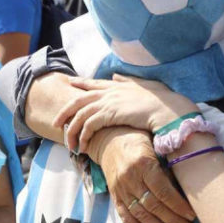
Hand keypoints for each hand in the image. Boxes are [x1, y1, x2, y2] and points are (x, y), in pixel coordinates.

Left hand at [53, 75, 197, 153]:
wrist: (167, 110)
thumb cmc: (162, 100)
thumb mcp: (145, 85)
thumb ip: (128, 81)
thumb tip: (116, 75)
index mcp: (117, 85)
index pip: (93, 83)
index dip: (80, 83)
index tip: (70, 83)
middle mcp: (109, 92)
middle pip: (78, 100)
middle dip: (64, 112)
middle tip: (56, 123)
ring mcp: (108, 102)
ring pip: (79, 115)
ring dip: (72, 132)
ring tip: (70, 145)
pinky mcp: (109, 114)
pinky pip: (88, 126)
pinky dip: (82, 137)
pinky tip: (82, 147)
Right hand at [90, 127, 194, 222]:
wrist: (109, 139)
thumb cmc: (140, 139)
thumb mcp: (155, 144)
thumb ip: (167, 164)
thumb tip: (187, 186)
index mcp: (144, 164)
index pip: (163, 191)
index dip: (178, 205)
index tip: (192, 215)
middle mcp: (130, 178)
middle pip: (153, 206)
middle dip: (173, 221)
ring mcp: (121, 189)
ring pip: (141, 215)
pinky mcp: (115, 196)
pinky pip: (126, 218)